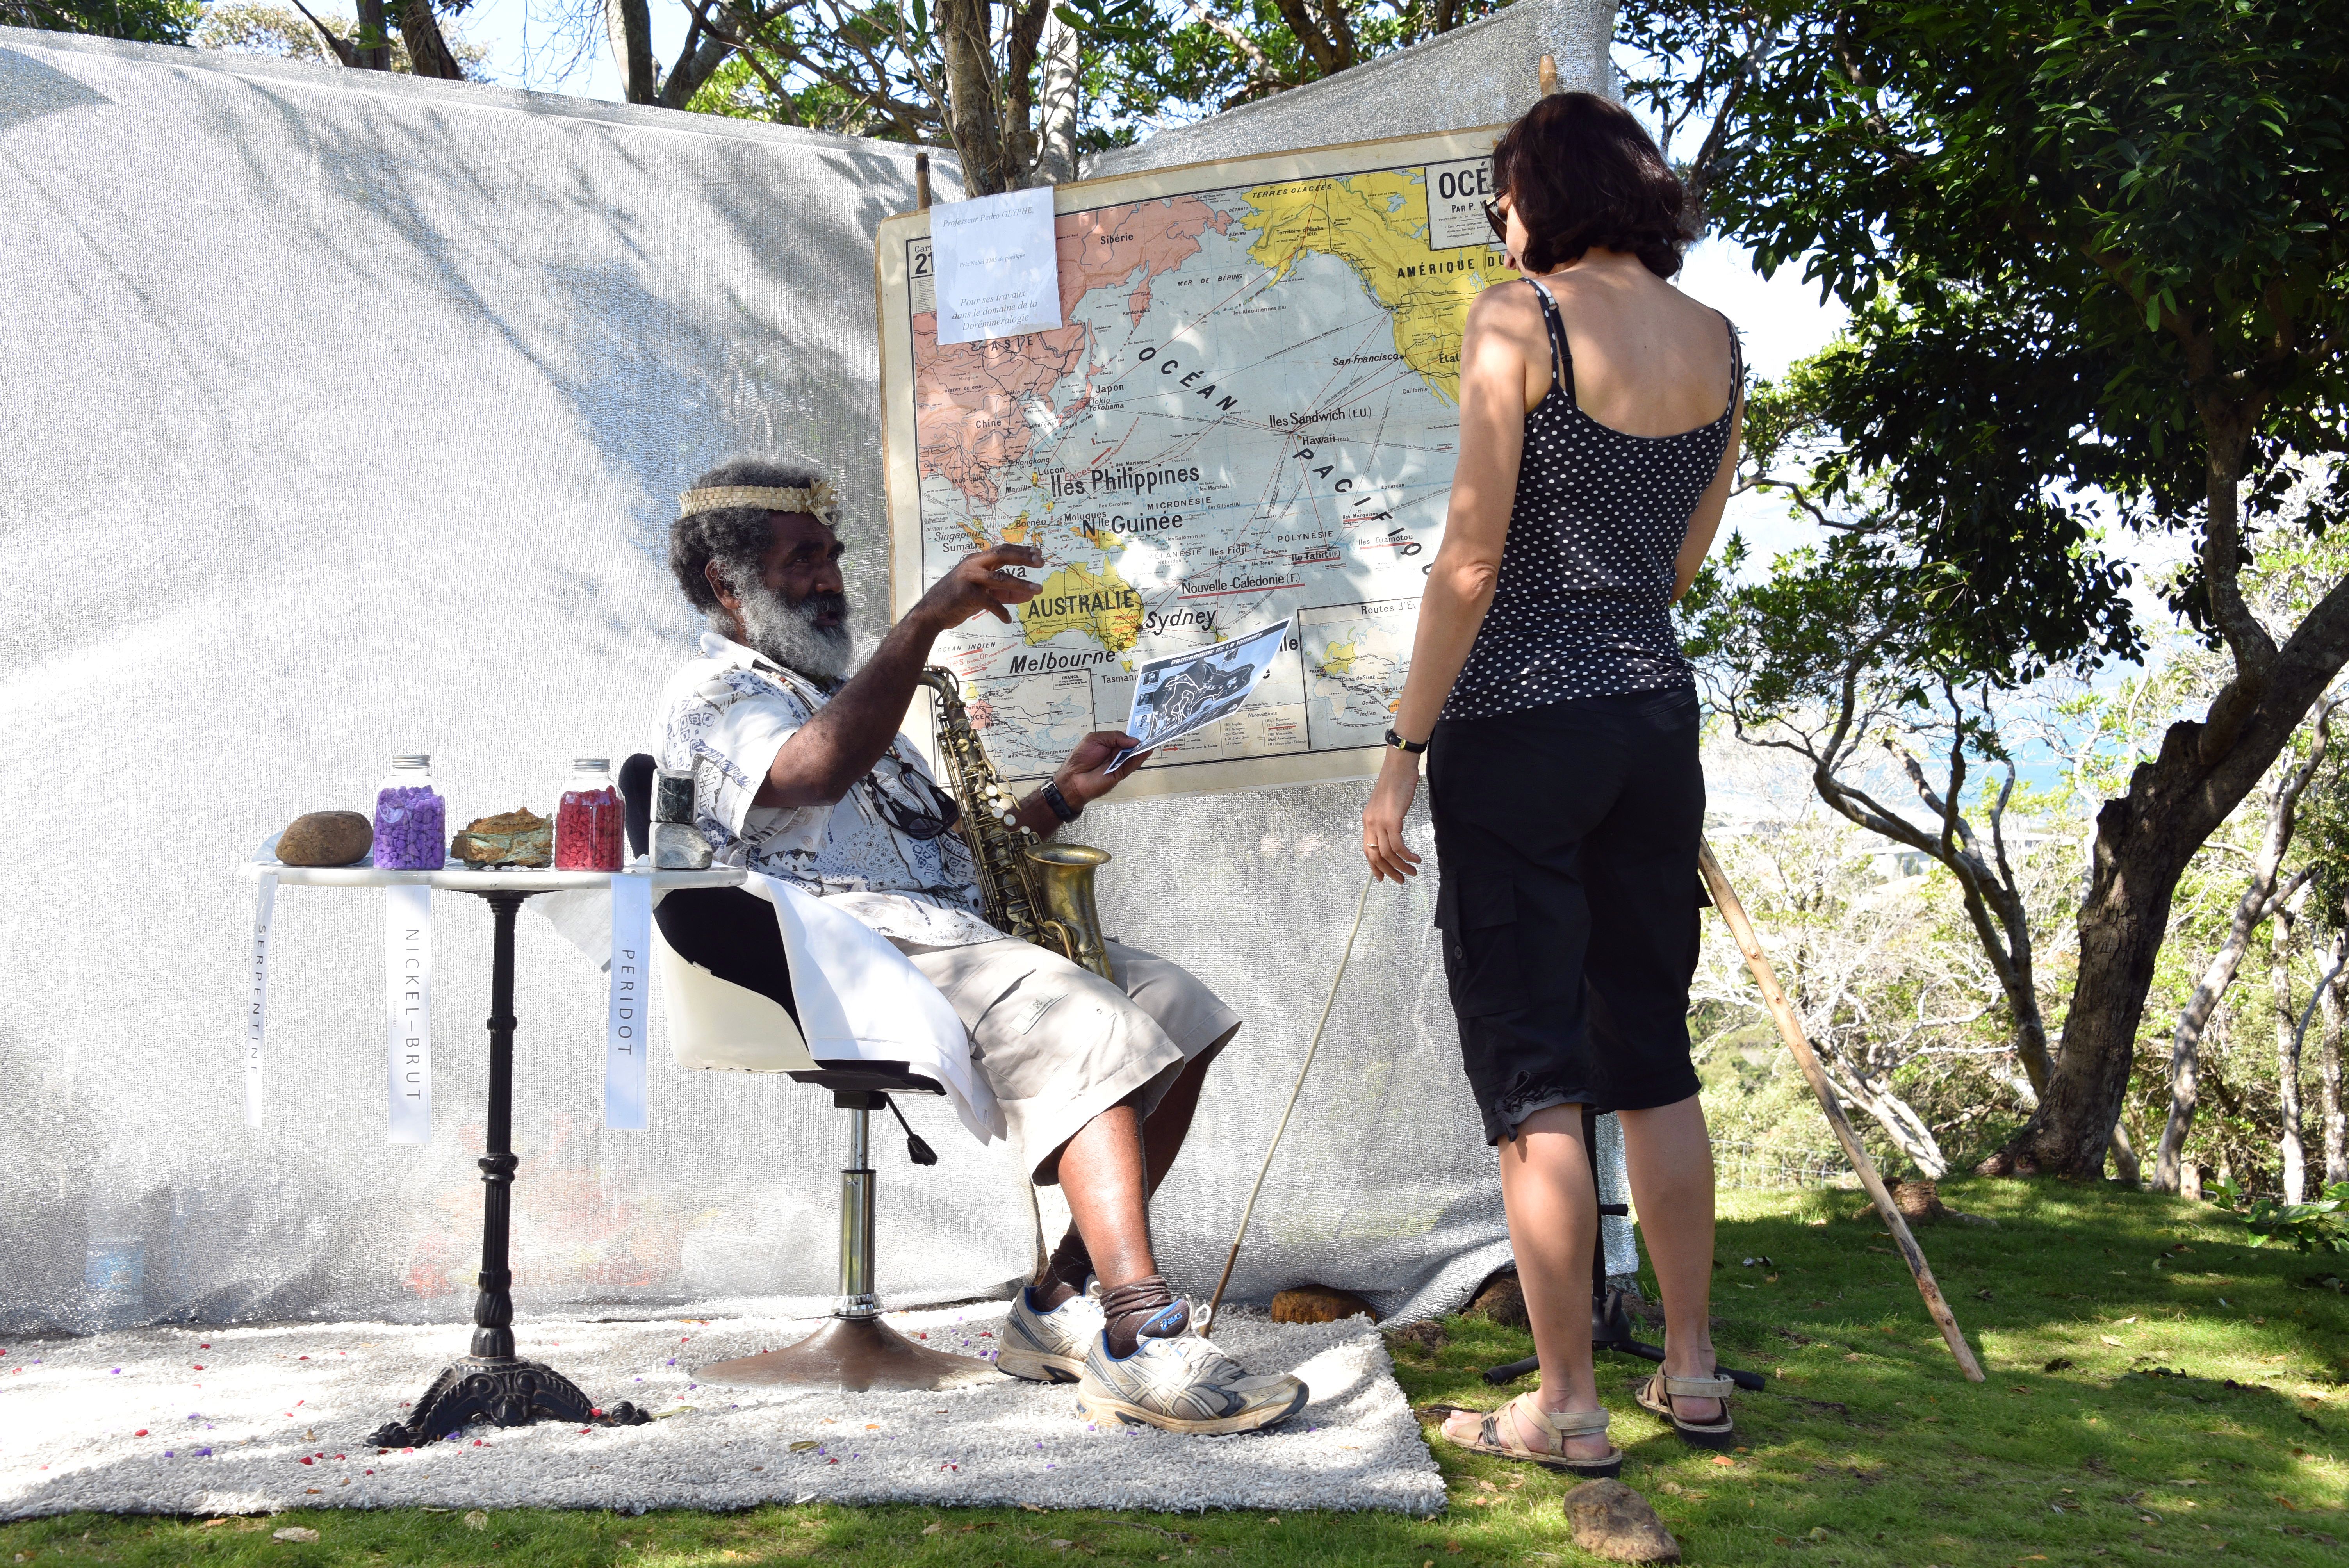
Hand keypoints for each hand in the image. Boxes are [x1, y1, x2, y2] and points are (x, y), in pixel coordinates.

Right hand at [912, 544, 1044, 632]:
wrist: (931, 612)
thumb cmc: (958, 601)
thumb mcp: (983, 593)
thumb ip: (1005, 593)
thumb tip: (1029, 595)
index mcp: (977, 561)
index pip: (1002, 550)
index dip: (1021, 550)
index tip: (1038, 553)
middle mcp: (973, 565)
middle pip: (1002, 555)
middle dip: (1023, 558)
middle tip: (1041, 562)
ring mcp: (969, 578)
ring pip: (1000, 578)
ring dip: (1021, 584)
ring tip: (1037, 591)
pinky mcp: (966, 594)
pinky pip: (990, 602)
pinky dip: (1001, 611)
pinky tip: (1008, 619)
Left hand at [1056, 731, 1150, 808]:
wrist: (1073, 779)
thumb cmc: (1080, 758)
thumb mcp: (1095, 739)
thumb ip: (1115, 736)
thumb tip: (1133, 740)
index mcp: (1109, 743)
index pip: (1125, 737)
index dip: (1134, 732)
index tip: (1145, 727)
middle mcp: (1116, 753)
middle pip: (1132, 745)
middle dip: (1142, 740)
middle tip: (1152, 734)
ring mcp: (1119, 763)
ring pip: (1134, 755)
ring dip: (1143, 749)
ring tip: (1152, 741)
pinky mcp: (1120, 773)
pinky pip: (1132, 765)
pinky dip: (1139, 758)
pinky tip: (1145, 751)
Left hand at [1362, 746, 1423, 881]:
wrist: (1399, 767)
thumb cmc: (1395, 783)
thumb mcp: (1385, 806)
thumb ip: (1385, 821)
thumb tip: (1391, 836)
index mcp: (1367, 821)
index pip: (1367, 850)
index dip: (1374, 867)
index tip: (1382, 877)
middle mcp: (1370, 823)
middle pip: (1375, 856)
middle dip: (1389, 871)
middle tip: (1401, 880)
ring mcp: (1379, 822)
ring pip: (1388, 854)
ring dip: (1401, 866)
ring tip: (1413, 871)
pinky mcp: (1392, 820)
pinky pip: (1398, 845)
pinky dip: (1407, 856)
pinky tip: (1416, 858)